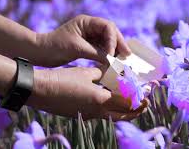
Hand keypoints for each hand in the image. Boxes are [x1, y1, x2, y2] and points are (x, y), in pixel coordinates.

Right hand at [26, 67, 147, 119]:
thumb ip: (104, 73)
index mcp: (101, 99)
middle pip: (124, 115)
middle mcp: (97, 111)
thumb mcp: (87, 73)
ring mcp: (90, 116)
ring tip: (133, 104)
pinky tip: (112, 101)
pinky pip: (102, 115)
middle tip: (145, 103)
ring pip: (114, 117)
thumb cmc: (64, 79)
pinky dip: (112, 110)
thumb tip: (115, 71)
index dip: (139, 98)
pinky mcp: (83, 116)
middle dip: (137, 110)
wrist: (41, 91)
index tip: (147, 93)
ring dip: (125, 112)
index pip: (127, 102)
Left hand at [35, 15, 130, 66]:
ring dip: (115, 50)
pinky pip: (101, 49)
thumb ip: (97, 53)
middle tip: (128, 55)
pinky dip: (108, 55)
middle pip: (110, 33)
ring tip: (123, 59)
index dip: (114, 39)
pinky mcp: (87, 45)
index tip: (114, 53)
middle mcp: (89, 27)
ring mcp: (89, 36)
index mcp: (86, 22)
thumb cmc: (54, 47)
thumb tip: (113, 60)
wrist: (39, 53)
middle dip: (119, 43)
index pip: (107, 27)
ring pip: (107, 41)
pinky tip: (113, 61)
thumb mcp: (77, 49)